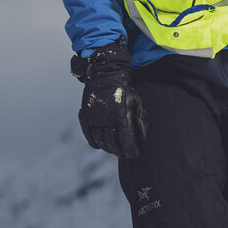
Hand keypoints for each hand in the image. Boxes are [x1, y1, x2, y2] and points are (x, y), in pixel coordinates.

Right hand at [72, 40, 145, 158]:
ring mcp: (94, 117)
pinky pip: (89, 136)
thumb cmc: (125, 88)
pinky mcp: (86, 116)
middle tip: (125, 154)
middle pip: (113, 143)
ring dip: (109, 148)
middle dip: (120, 152)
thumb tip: (142, 137)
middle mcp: (106, 118)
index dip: (130, 150)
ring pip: (101, 141)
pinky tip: (101, 144)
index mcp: (121, 114)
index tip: (134, 154)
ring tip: (115, 150)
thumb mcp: (137, 101)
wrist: (105, 73)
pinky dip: (95, 143)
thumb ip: (139, 119)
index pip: (126, 139)